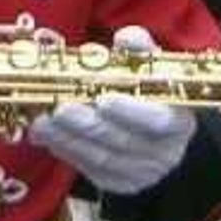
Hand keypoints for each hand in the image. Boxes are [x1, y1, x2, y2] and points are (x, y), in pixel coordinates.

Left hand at [31, 29, 196, 194]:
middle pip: (121, 141)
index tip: (104, 99)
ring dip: (67, 138)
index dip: (130, 112)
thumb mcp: (154, 70)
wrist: (160, 134)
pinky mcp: (119, 183)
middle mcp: (164, 152)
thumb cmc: (153, 95)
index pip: (158, 121)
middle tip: (60, 107)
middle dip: (87, 125)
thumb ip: (141, 52)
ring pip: (101, 158)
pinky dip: (64, 151)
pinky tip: (44, 134)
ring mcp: (142, 172)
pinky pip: (89, 169)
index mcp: (178, 120)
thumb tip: (127, 37)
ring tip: (42, 120)